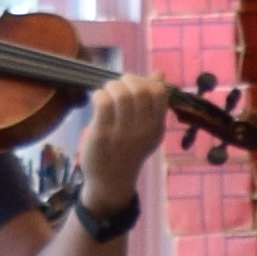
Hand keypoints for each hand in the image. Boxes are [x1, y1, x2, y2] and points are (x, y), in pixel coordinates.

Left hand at [71, 72, 173, 203]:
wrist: (111, 182)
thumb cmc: (129, 151)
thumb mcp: (147, 129)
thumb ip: (154, 102)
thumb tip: (159, 73)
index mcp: (156, 127)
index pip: (160, 93)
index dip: (146, 82)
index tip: (134, 87)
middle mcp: (143, 130)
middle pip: (140, 90)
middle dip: (127, 80)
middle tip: (117, 87)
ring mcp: (123, 133)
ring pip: (121, 94)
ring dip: (111, 87)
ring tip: (106, 93)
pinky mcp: (102, 135)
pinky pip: (103, 103)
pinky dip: (99, 95)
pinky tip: (96, 100)